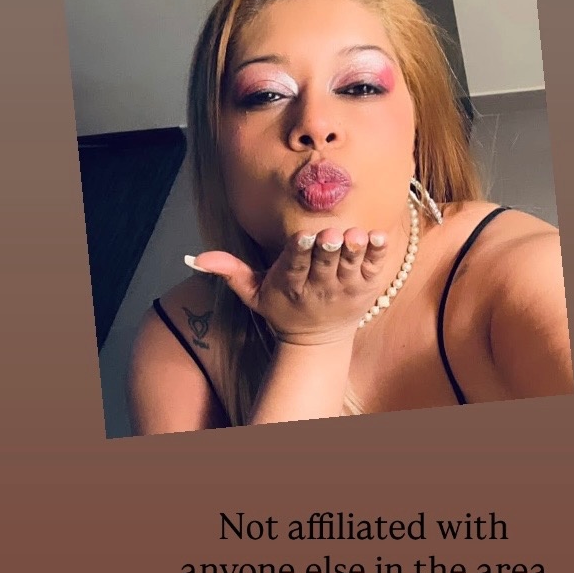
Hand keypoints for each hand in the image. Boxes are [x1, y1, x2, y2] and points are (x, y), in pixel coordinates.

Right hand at [185, 227, 389, 344]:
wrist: (317, 338)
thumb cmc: (283, 307)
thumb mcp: (253, 294)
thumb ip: (229, 272)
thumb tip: (196, 257)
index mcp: (291, 283)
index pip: (295, 265)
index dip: (300, 251)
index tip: (303, 237)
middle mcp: (319, 285)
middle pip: (325, 263)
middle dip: (328, 248)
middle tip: (330, 234)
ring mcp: (345, 286)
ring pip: (351, 265)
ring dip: (354, 250)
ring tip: (356, 235)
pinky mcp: (366, 286)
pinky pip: (373, 267)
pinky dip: (377, 252)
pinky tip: (378, 236)